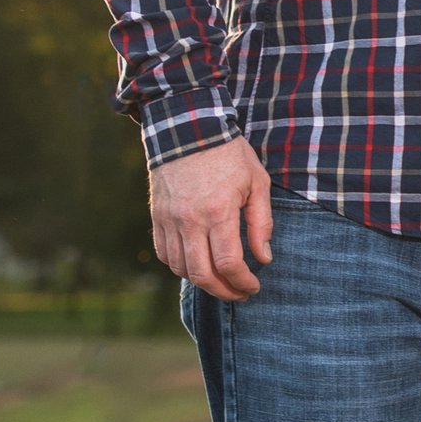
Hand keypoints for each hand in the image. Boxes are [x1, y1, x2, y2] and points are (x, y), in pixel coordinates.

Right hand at [149, 137, 274, 299]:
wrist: (189, 128)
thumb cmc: (229, 154)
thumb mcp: (257, 182)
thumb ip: (261, 223)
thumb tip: (263, 258)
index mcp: (218, 211)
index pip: (228, 263)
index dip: (243, 282)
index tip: (253, 286)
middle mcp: (190, 220)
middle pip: (202, 275)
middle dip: (224, 291)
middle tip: (239, 293)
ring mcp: (169, 219)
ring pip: (180, 268)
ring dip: (202, 282)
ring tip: (221, 281)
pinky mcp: (157, 216)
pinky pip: (163, 253)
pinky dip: (179, 267)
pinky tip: (196, 266)